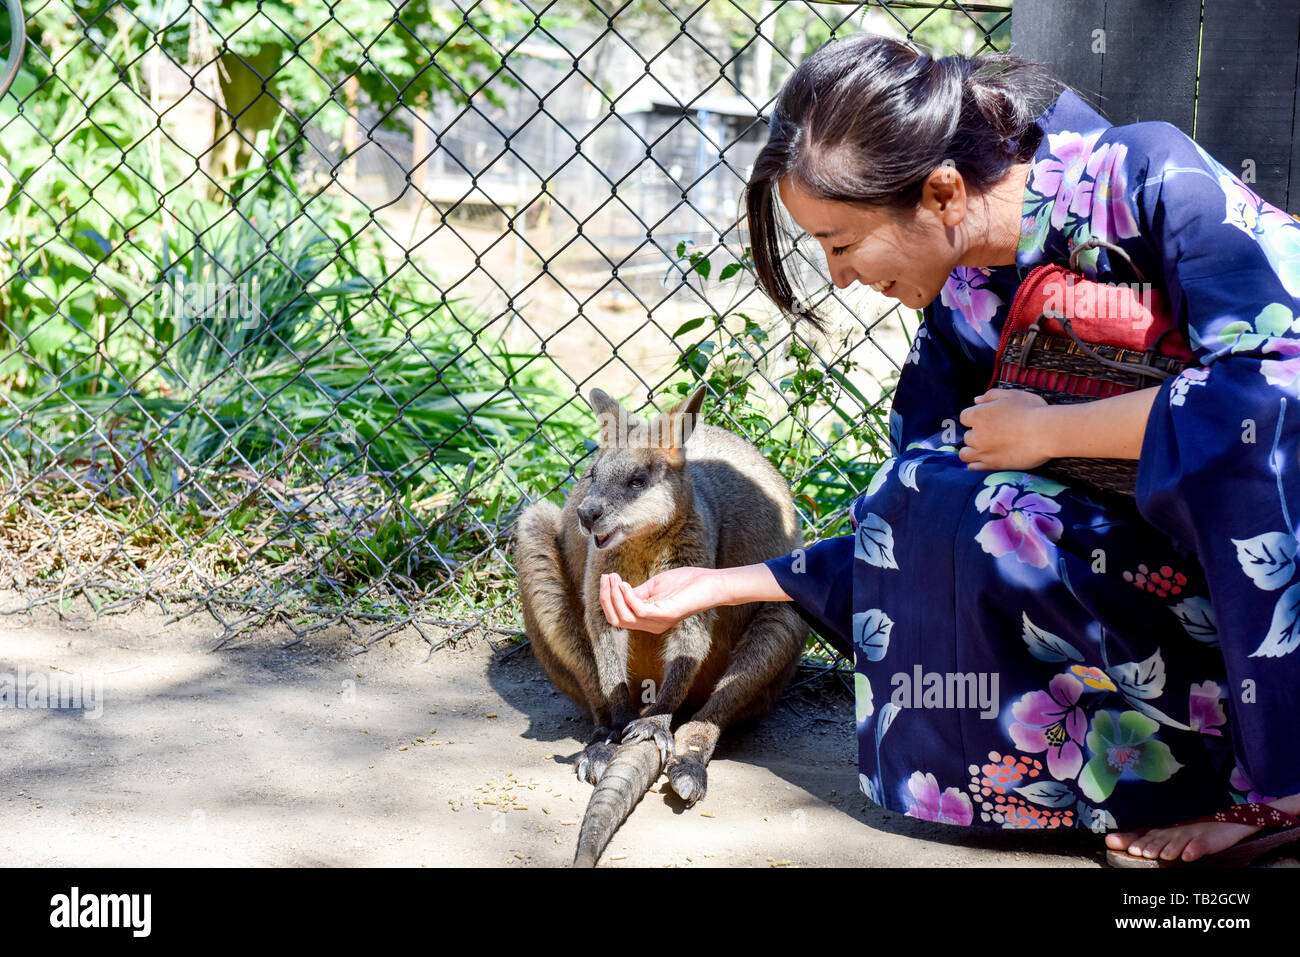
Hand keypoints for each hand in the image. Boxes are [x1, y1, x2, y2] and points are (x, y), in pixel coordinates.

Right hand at [599, 566, 723, 634]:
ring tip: (615, 578)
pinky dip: (628, 597)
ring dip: (614, 596)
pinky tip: (625, 585)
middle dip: (606, 598)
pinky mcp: (665, 615)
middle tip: (606, 578)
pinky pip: (639, 611)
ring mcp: (658, 622)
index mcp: (648, 620)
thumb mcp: (654, 587)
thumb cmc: (685, 583)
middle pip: (617, 620)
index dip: (607, 599)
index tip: (606, 578)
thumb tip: (617, 591)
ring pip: (624, 618)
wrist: (710, 583)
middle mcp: (651, 625)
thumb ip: (636, 593)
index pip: (618, 617)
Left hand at [957, 388, 1051, 470]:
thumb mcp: (1011, 395)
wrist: (1045, 433)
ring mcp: (983, 452)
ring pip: (966, 453)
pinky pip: (973, 467)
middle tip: (993, 434)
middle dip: (977, 434)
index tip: (987, 418)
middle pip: (967, 436)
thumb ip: (991, 395)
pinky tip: (982, 461)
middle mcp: (976, 435)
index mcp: (978, 415)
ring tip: (984, 449)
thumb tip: (976, 400)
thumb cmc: (1031, 410)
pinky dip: (975, 464)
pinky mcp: (992, 466)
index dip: (976, 417)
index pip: (965, 417)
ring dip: (972, 450)